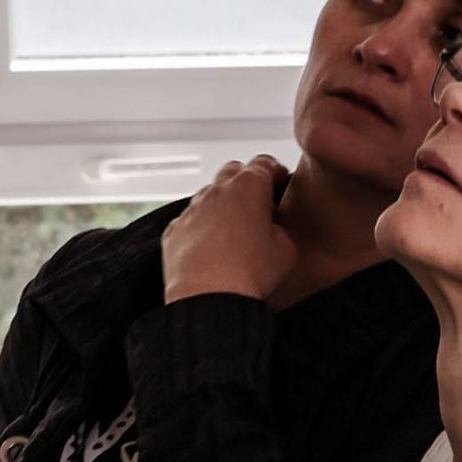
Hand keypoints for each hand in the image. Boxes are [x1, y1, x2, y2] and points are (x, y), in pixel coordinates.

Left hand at [162, 157, 299, 304]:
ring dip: (222, 205)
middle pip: (233, 171)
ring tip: (234, 230)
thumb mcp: (287, 248)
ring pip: (208, 195)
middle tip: (257, 203)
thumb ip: (280, 228)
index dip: (274, 170)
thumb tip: (272, 229)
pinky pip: (190, 220)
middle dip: (245, 181)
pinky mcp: (174, 230)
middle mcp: (217, 191)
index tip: (278, 179)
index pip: (264, 163)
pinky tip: (211, 248)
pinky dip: (201, 227)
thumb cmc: (249, 273)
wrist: (210, 298)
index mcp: (249, 187)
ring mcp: (192, 209)